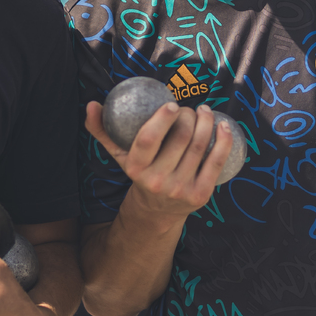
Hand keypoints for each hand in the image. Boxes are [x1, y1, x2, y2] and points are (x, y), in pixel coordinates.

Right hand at [85, 100, 231, 219]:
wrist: (157, 211)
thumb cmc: (140, 172)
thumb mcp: (119, 155)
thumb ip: (102, 130)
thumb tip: (91, 105)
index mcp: (136, 169)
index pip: (149, 139)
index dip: (162, 118)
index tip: (172, 104)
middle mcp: (158, 181)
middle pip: (180, 138)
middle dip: (188, 116)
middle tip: (189, 109)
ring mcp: (181, 189)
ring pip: (199, 147)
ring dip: (206, 122)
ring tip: (204, 112)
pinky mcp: (201, 195)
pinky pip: (216, 162)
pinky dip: (223, 141)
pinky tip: (224, 126)